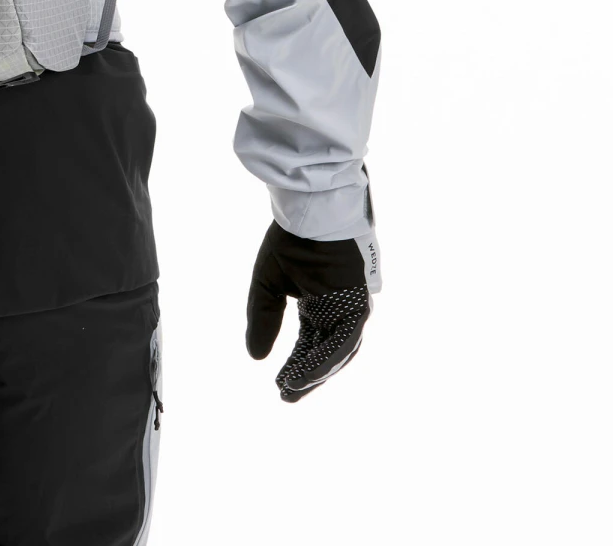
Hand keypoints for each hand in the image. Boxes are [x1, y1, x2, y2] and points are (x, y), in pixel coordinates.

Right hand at [245, 221, 372, 401]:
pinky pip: (345, 339)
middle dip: (305, 376)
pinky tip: (310, 373)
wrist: (308, 216)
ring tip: (295, 388)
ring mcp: (348, 309)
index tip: (280, 387)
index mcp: (316, 305)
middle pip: (322, 353)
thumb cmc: (289, 244)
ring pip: (336, 351)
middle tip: (287, 397)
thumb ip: (263, 319)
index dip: (294, 366)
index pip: (307, 345)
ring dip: (316, 371)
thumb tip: (256, 358)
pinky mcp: (357, 305)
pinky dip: (328, 358)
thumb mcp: (267, 285)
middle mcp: (335, 311)